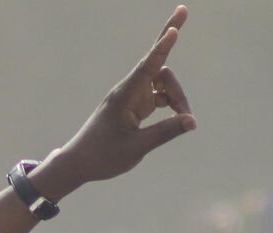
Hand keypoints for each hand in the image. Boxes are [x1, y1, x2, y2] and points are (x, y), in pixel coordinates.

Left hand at [37, 6, 195, 194]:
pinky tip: (179, 119)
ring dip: (177, 97)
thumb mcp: (137, 147)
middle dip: (174, 69)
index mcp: (125, 96)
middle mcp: (129, 90)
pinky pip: (159, 95)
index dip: (163, 47)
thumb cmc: (103, 155)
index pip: (148, 66)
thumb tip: (192, 121)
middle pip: (160, 68)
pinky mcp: (135, 105)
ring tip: (185, 121)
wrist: (80, 163)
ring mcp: (132, 96)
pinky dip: (171, 104)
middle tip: (186, 67)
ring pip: (163, 83)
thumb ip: (166, 132)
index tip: (174, 30)